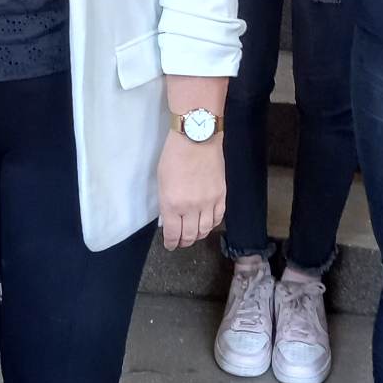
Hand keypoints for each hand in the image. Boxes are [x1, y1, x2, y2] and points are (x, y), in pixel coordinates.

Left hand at [157, 128, 224, 248]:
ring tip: (194, 235)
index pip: (173, 233)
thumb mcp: (162, 180)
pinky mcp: (221, 196)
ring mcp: (208, 203)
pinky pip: (218, 218)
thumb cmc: (173, 155)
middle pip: (189, 235)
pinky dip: (212, 225)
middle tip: (181, 242)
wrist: (197, 138)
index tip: (170, 245)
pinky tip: (207, 224)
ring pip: (205, 230)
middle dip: (184, 242)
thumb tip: (170, 217)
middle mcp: (190, 208)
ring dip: (198, 235)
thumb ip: (166, 202)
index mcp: (172, 203)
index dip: (171, 243)